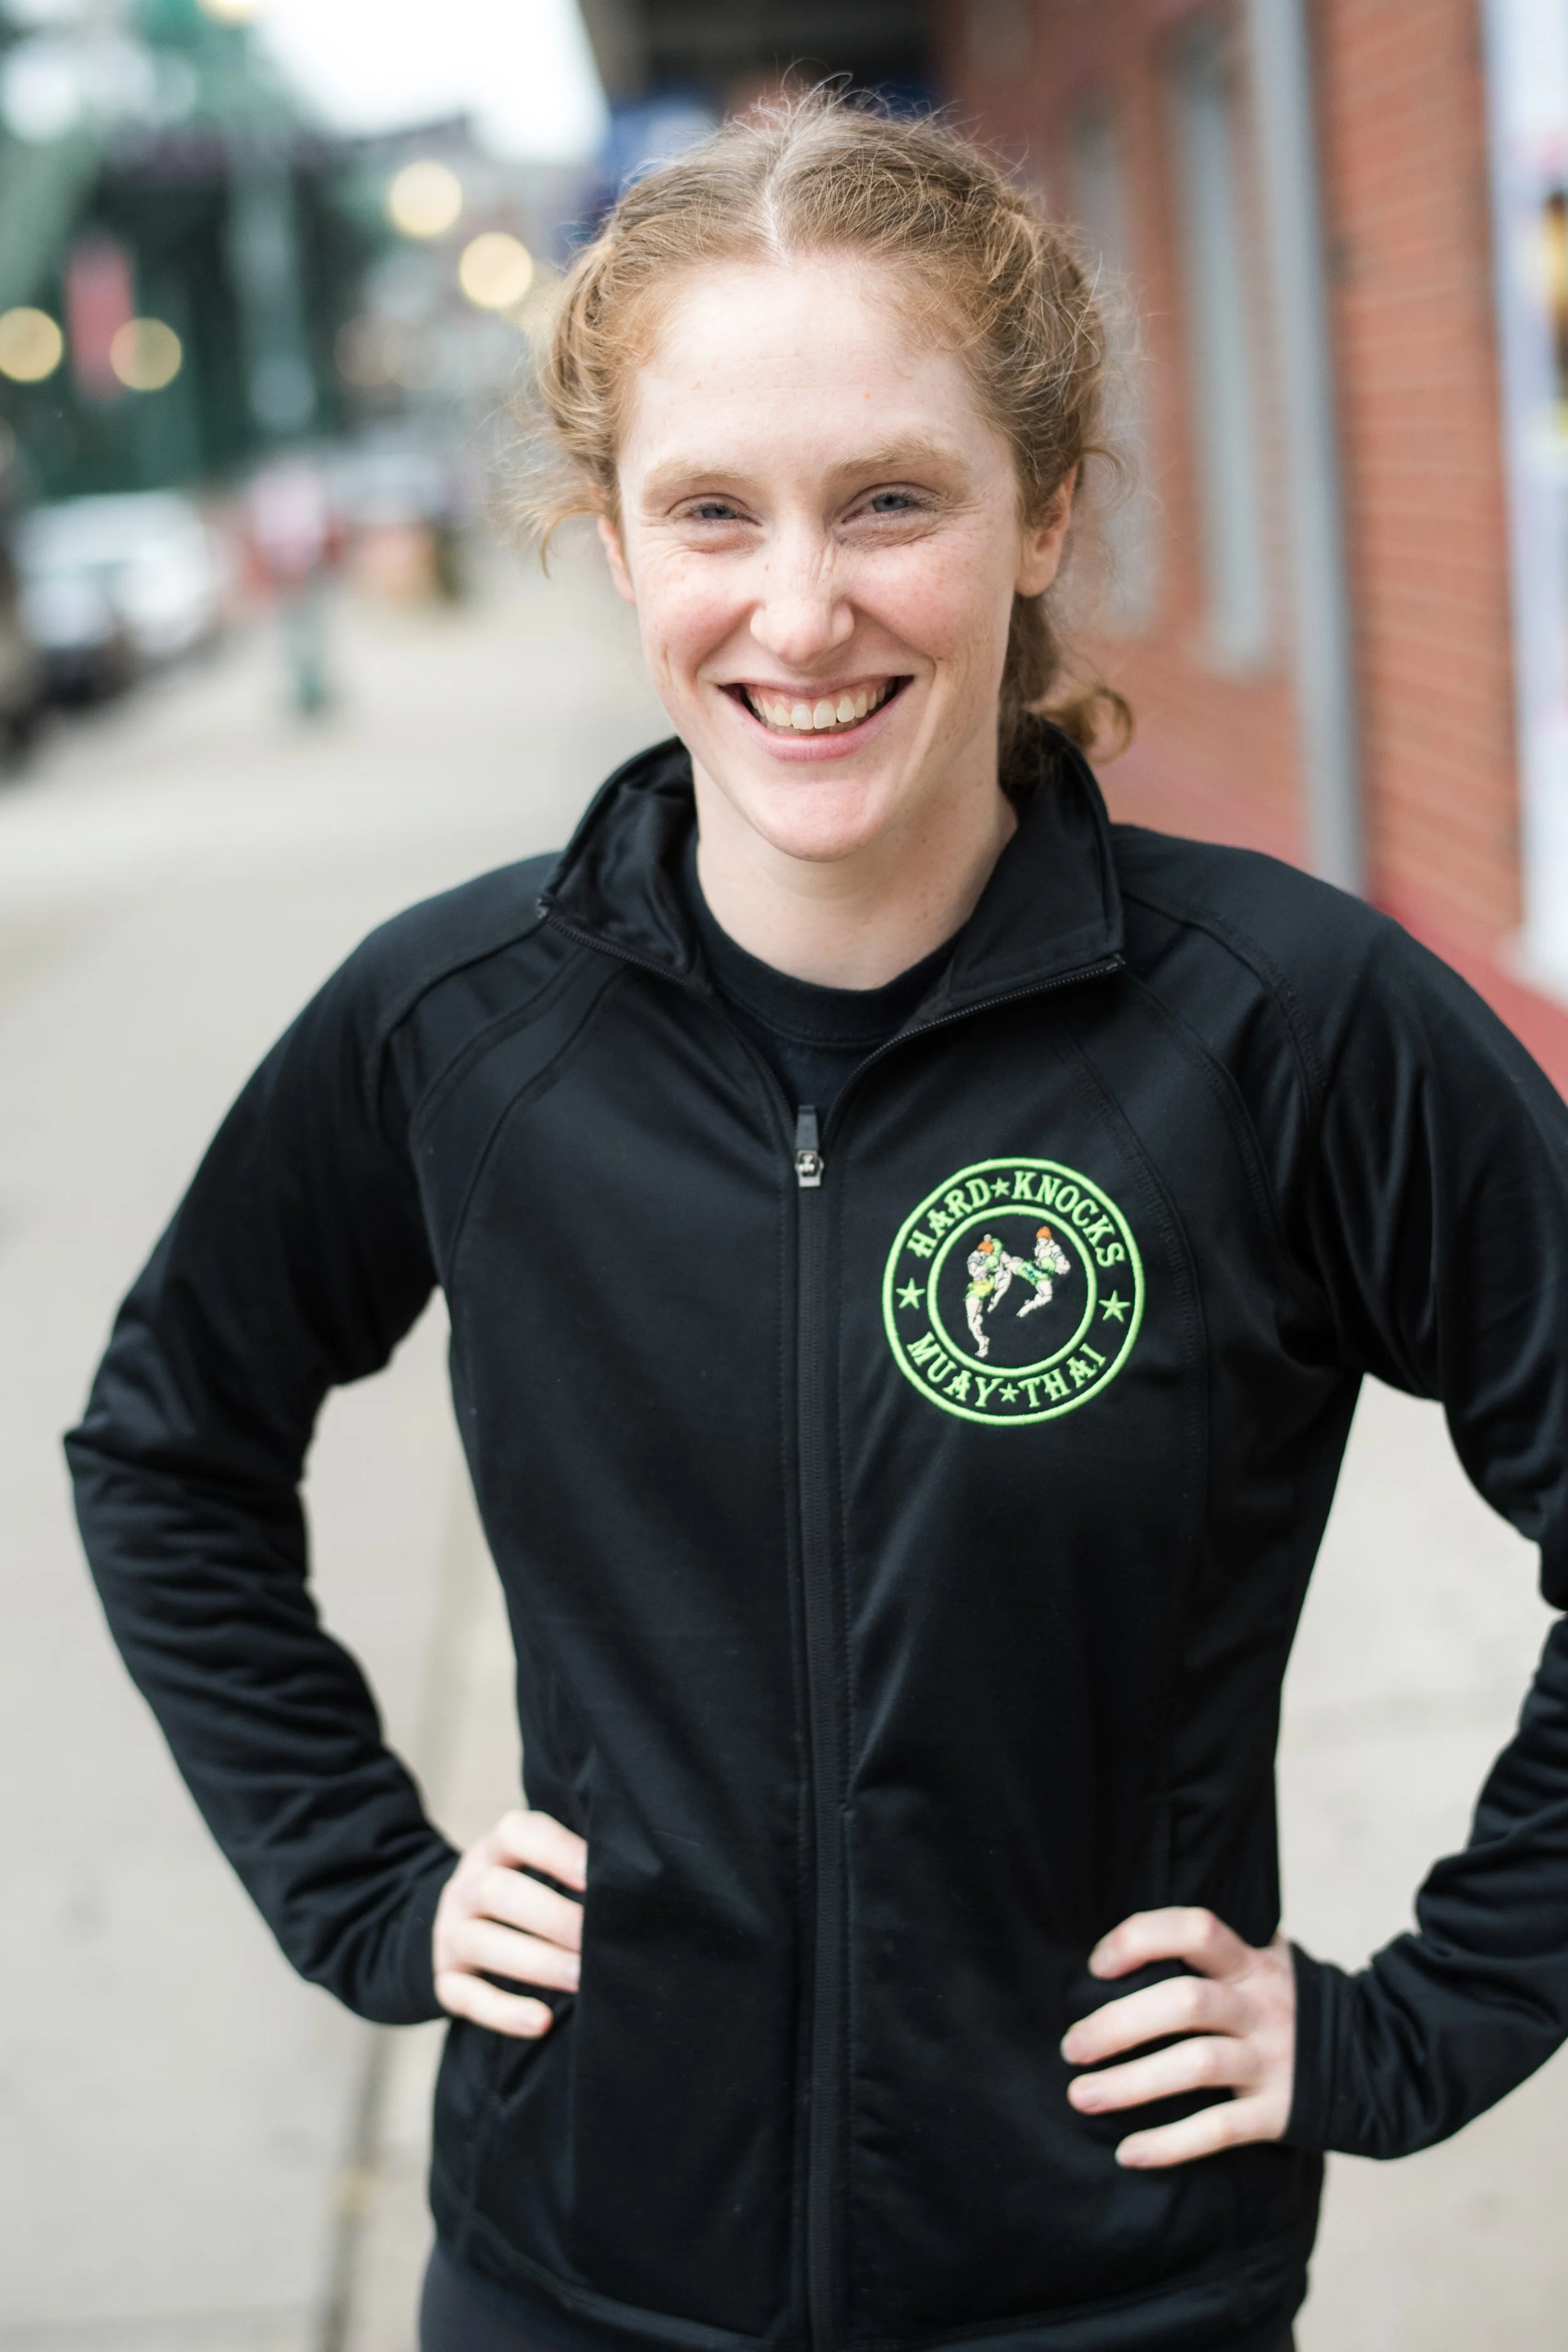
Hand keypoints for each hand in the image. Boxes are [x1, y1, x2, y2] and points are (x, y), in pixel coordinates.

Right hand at [433, 1807, 585, 2038]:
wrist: (455, 1924)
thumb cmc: (520, 1890)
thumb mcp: (532, 1864)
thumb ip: (571, 1864)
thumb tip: (633, 1876)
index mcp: (494, 1850)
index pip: (516, 1834)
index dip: (556, 1851)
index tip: (595, 1876)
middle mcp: (465, 1888)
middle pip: (496, 1891)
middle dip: (551, 1916)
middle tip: (593, 1938)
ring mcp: (449, 1934)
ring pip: (480, 1942)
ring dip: (536, 1962)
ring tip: (581, 1980)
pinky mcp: (444, 1981)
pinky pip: (465, 1997)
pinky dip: (504, 2012)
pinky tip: (542, 2022)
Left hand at [1061, 1907, 1294, 2167]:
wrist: (1377, 2061)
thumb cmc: (1286, 2007)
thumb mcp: (1260, 1966)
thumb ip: (1212, 1953)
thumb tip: (1124, 1945)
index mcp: (1250, 1963)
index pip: (1196, 1930)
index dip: (1142, 1938)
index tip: (1098, 1965)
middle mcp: (1261, 2006)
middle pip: (1184, 2003)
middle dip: (1118, 2024)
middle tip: (1071, 2048)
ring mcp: (1272, 2060)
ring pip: (1195, 2066)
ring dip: (1131, 2084)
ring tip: (1082, 2096)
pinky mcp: (1279, 2112)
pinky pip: (1220, 2129)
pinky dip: (1171, 2144)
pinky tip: (1129, 2153)